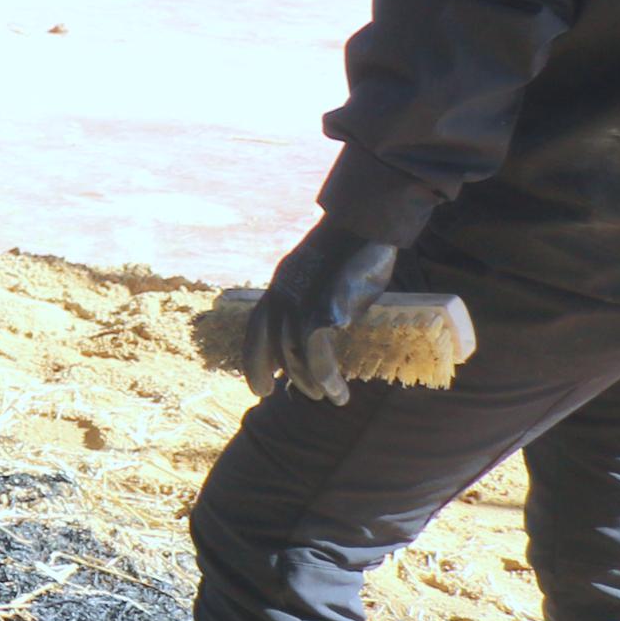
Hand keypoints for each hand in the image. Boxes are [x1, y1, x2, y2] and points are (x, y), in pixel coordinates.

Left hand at [245, 219, 397, 404]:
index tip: (257, 383)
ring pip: (293, 353)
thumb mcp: (323, 279)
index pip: (257, 326)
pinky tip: (337, 389)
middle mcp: (283, 294)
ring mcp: (302, 300)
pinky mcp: (324, 307)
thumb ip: (316, 303)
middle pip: (267, 342)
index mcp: (281, 285)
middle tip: (269, 394)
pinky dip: (325, 375)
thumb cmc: (352, 250)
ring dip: (309, 381)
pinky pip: (318, 351)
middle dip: (261, 371)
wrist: (364, 222)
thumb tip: (325, 329)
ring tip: (328, 397)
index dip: (254, 356)